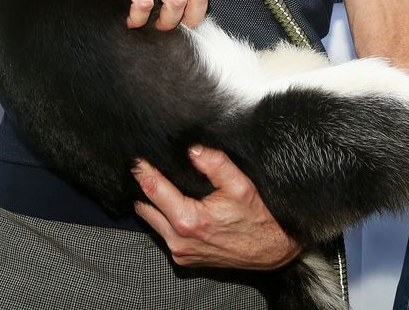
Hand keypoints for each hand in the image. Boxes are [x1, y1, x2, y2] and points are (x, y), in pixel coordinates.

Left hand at [132, 146, 301, 269]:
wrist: (272, 249)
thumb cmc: (258, 218)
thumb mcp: (240, 185)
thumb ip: (216, 164)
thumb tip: (193, 149)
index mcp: (189, 221)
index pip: (154, 189)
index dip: (143, 170)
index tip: (136, 158)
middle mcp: (179, 240)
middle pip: (146, 207)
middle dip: (143, 187)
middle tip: (143, 168)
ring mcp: (181, 252)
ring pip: (152, 223)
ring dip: (151, 204)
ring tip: (155, 184)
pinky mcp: (185, 259)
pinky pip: (164, 235)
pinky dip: (163, 219)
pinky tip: (171, 206)